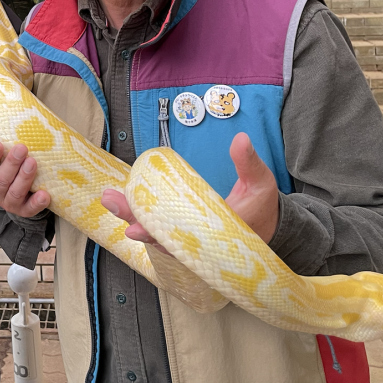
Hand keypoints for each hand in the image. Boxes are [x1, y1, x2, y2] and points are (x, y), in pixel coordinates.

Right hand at [0, 132, 49, 216]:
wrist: (21, 194)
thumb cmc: (3, 169)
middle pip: (1, 180)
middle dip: (11, 164)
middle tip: (21, 148)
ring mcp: (10, 203)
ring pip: (15, 193)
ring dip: (24, 178)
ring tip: (33, 163)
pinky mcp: (25, 210)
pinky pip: (31, 209)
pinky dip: (37, 203)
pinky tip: (45, 194)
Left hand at [101, 132, 279, 253]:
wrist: (271, 227)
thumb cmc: (264, 205)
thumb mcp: (261, 182)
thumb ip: (248, 163)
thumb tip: (240, 139)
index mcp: (217, 234)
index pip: (180, 238)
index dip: (155, 233)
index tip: (134, 227)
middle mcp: (200, 244)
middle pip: (160, 237)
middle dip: (133, 219)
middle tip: (111, 202)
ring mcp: (193, 242)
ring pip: (158, 236)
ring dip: (133, 218)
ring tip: (111, 200)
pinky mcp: (189, 236)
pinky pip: (163, 233)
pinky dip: (145, 220)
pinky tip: (126, 205)